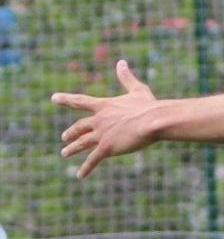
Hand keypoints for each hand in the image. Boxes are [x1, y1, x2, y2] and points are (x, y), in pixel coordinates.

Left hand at [51, 60, 158, 178]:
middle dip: (70, 133)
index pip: (80, 101)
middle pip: (78, 127)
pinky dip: (85, 168)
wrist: (154, 120)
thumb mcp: (137, 89)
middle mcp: (98, 120)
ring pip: (81, 143)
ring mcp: (101, 135)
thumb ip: (126, 77)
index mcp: (104, 106)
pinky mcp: (107, 148)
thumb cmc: (148, 105)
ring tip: (64, 153)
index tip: (53, 98)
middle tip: (64, 137)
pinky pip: (93, 160)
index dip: (66, 99)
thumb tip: (121, 62)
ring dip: (72, 149)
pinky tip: (79, 176)